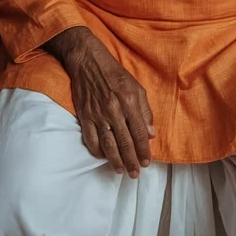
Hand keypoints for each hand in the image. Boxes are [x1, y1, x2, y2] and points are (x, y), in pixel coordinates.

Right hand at [45, 26, 154, 176]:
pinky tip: (103, 157)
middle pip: (125, 142)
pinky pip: (90, 138)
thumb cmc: (115, 73)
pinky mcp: (84, 115)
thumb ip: (145, 111)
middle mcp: (114, 110)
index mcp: (130, 102)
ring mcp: (98, 114)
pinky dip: (97, 151)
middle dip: (131, 160)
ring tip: (121, 170)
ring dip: (115, 160)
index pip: (140, 132)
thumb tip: (151, 134)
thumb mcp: (137, 87)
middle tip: (135, 174)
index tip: (147, 162)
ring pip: (108, 144)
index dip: (144, 150)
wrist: (88, 62)